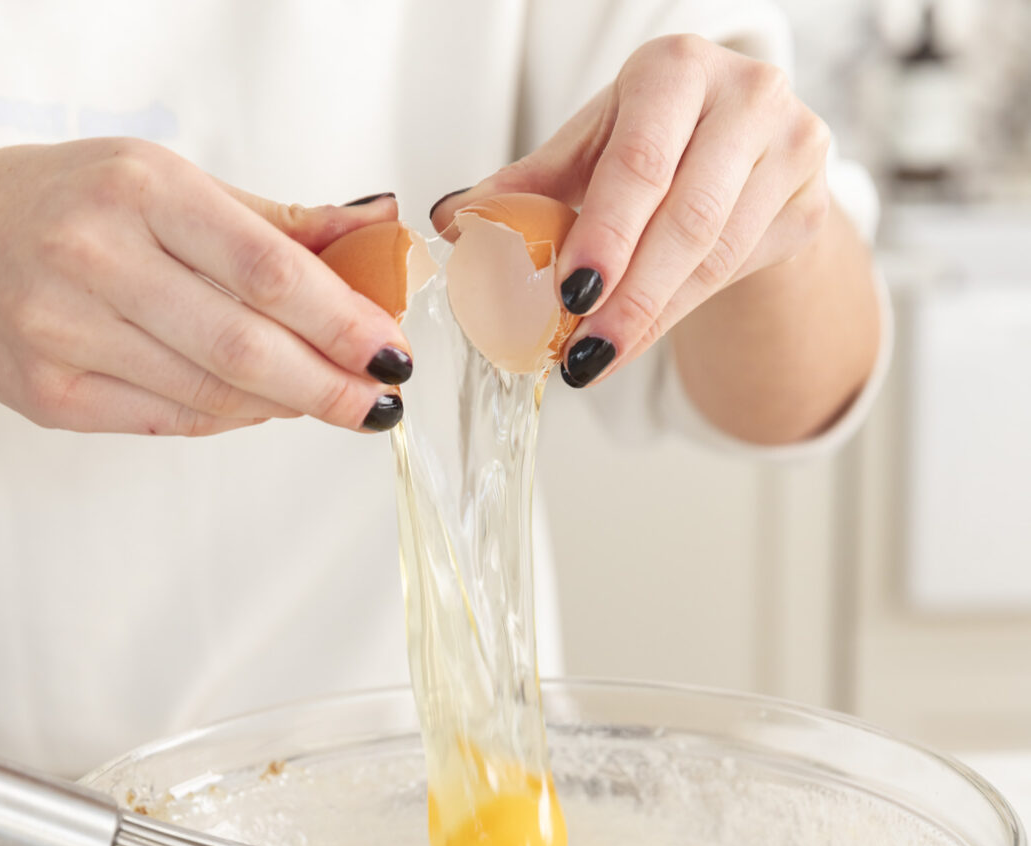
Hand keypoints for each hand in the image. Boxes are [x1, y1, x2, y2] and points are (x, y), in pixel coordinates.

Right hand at [0, 139, 410, 434]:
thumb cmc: (69, 204)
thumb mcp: (169, 184)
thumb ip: (277, 222)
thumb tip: (376, 235)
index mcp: (139, 190)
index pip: (267, 270)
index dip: (343, 322)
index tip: (391, 352)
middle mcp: (96, 258)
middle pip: (245, 347)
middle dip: (329, 385)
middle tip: (379, 402)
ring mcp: (67, 332)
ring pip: (214, 395)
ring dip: (286, 404)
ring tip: (324, 397)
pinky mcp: (54, 395)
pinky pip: (174, 423)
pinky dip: (233, 418)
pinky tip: (261, 404)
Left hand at [431, 35, 831, 388]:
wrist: (742, 156)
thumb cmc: (654, 144)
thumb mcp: (588, 153)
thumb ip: (524, 187)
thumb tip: (453, 222)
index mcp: (676, 69)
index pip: (640, 163)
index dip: (605, 235)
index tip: (570, 295)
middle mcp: (746, 96)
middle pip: (687, 218)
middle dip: (629, 297)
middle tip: (582, 354)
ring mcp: (791, 148)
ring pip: (716, 257)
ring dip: (650, 319)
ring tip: (596, 358)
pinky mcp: (809, 205)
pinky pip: (738, 275)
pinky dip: (677, 316)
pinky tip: (634, 341)